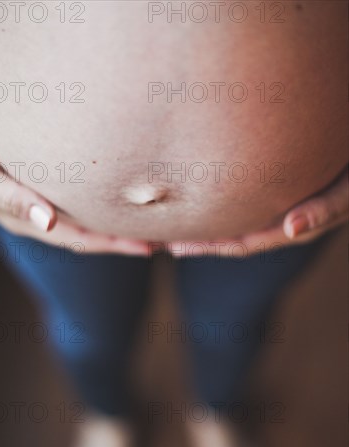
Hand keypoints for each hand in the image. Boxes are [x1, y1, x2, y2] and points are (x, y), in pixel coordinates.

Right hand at [0, 105, 148, 255]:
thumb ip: (11, 198)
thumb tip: (49, 222)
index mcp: (27, 220)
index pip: (80, 238)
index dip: (114, 244)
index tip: (148, 246)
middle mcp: (38, 218)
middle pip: (89, 236)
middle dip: (123, 240)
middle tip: (163, 242)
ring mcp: (40, 205)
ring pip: (86, 222)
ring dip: (117, 226)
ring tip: (150, 227)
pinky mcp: (42, 188)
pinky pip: (79, 204)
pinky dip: (102, 207)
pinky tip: (117, 203)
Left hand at [168, 167, 347, 257]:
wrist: (348, 157)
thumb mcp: (345, 192)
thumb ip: (325, 209)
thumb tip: (292, 228)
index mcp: (291, 229)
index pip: (243, 244)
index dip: (209, 247)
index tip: (176, 245)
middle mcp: (280, 223)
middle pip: (231, 239)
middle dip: (198, 241)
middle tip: (160, 240)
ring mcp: (276, 210)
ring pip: (233, 224)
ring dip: (203, 227)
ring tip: (170, 226)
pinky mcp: (272, 195)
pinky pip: (241, 206)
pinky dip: (217, 208)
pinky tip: (199, 199)